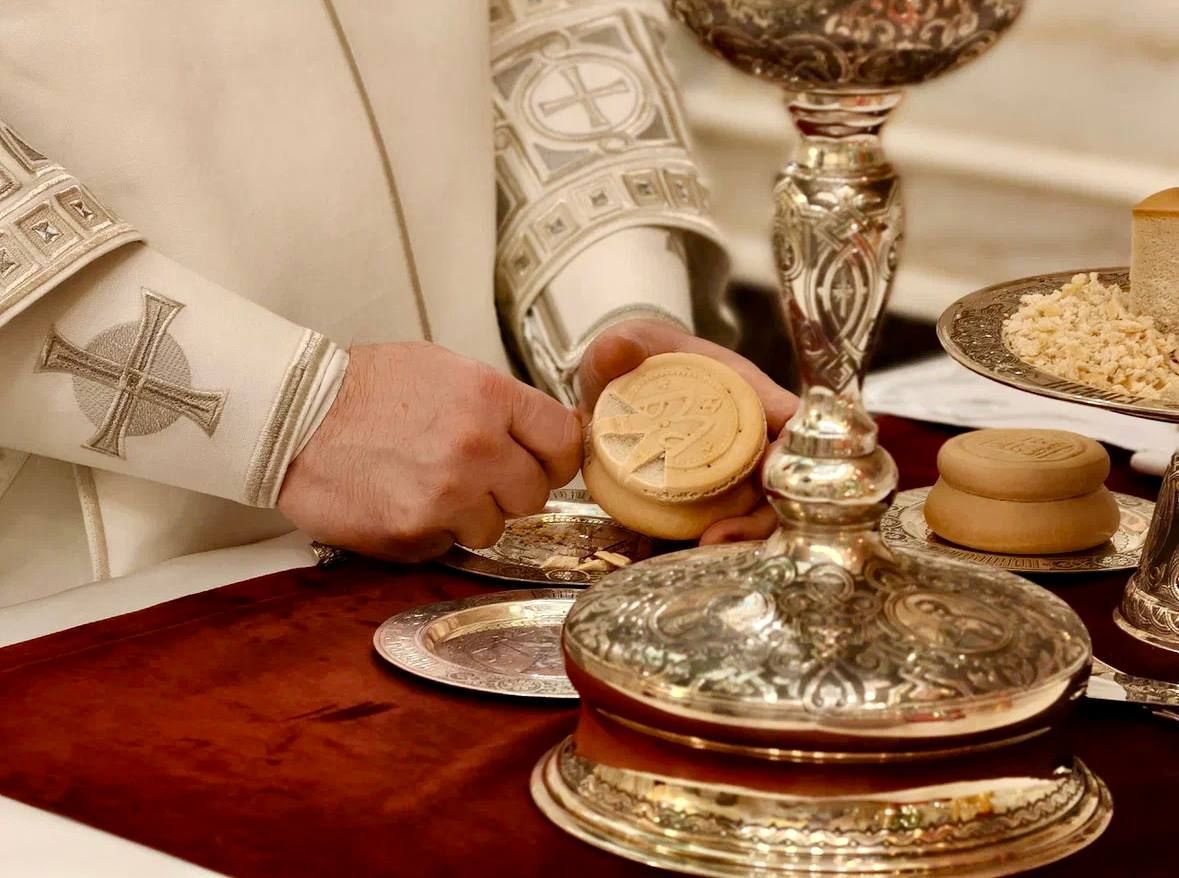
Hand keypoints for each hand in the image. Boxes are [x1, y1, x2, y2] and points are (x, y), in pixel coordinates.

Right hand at [278, 342, 581, 561]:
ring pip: (494, 528)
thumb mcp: (443, 369)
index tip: (543, 461)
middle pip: (535, 493)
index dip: (556, 457)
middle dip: (509, 489)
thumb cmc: (362, 389)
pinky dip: (432, 532)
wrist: (293, 416)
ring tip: (429, 486)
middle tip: (474, 475)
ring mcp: (447, 494)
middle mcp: (477, 447)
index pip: (564, 441)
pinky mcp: (415, 531)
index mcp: (489, 397)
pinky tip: (403, 501)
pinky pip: (450, 545)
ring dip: (470, 515)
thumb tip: (542, 431)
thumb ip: (499, 402)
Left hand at [578, 319, 796, 544]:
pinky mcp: (703, 501)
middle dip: (762, 517)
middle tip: (720, 537)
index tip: (776, 481)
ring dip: (738, 539)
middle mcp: (749, 440)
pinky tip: (679, 560)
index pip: (796, 424)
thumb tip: (617, 347)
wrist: (613, 386)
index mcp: (748, 396)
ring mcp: (730, 475)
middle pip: (783, 484)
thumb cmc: (639, 358)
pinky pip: (715, 528)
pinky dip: (705, 547)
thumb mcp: (627, 346)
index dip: (800, 454)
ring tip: (700, 552)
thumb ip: (619, 347)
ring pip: (755, 515)